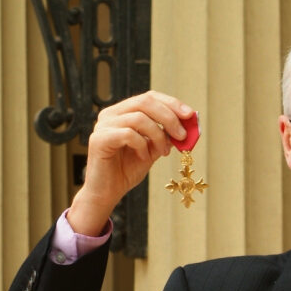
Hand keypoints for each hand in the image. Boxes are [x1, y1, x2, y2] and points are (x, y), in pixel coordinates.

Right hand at [68, 91, 195, 234]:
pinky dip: (142, 145)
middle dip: (169, 117)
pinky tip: (143, 157)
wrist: (107, 192)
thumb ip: (165, 136)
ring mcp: (103, 125)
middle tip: (182, 135)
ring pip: (139, 118)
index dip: (171, 103)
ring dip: (158, 135)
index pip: (149, 97)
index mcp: (122, 112)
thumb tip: (187, 126)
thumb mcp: (152, 150)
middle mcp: (110, 114)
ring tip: (163, 152)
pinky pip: (129, 134)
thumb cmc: (127, 171)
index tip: (190, 114)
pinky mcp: (99, 139)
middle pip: (145, 102)